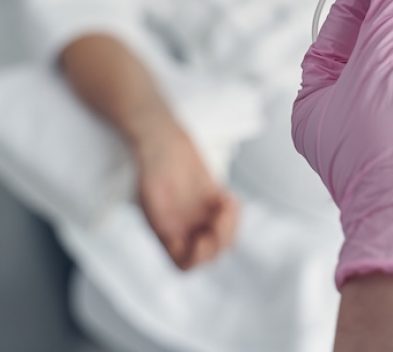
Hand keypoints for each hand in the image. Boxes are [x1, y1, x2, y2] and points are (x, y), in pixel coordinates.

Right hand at [134, 118, 238, 269]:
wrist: (160, 135)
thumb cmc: (152, 155)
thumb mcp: (151, 182)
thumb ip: (162, 206)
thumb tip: (170, 226)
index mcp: (165, 230)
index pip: (183, 264)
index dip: (197, 258)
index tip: (203, 237)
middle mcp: (183, 226)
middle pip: (210, 254)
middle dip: (220, 241)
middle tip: (220, 216)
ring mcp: (199, 213)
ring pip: (223, 237)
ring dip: (231, 226)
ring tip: (226, 204)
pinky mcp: (212, 197)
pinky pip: (229, 215)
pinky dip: (234, 211)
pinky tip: (228, 196)